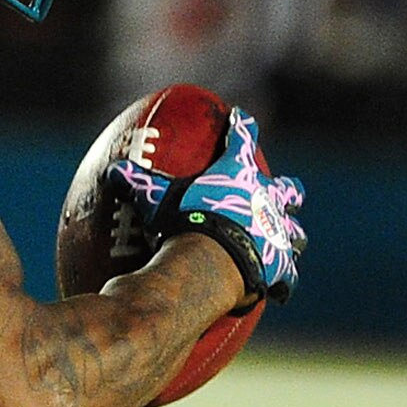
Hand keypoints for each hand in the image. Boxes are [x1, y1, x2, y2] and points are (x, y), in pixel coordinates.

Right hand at [113, 106, 303, 307]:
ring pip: (295, 232)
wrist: (210, 263)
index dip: (241, 126)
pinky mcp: (280, 268)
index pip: (242, 138)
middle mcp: (268, 199)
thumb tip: (111, 170)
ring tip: (286, 240)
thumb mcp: (155, 199)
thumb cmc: (185, 222)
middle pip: (288, 189)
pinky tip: (282, 289)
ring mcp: (278, 234)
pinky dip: (284, 282)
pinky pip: (287, 277)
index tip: (241, 117)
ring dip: (291, 235)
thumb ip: (136, 183)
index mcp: (240, 173)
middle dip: (288, 190)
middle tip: (286, 192)